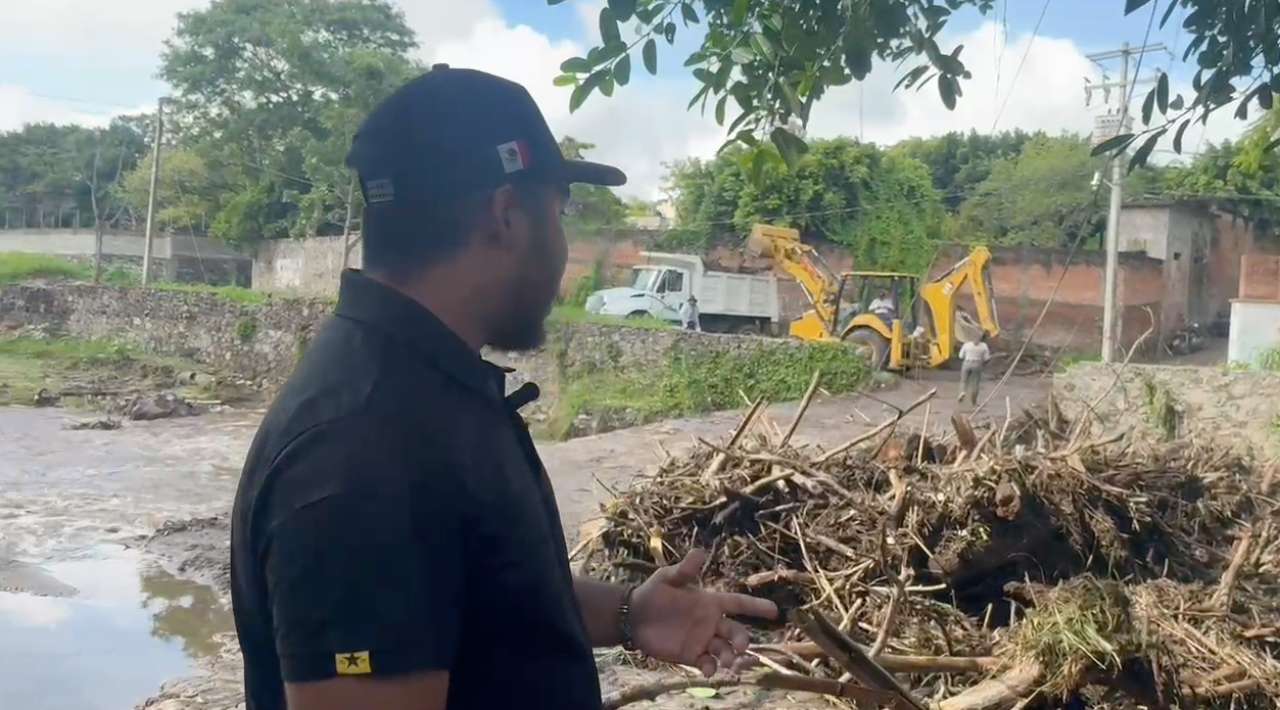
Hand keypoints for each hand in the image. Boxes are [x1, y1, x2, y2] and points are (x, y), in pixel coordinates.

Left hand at [631, 549, 778, 677]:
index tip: (774, 610)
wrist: (632, 617)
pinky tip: (709, 669)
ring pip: (725, 651)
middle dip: (742, 639)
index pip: (738, 603)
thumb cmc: (652, 593)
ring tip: (726, 662)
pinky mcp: (691, 656)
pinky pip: (708, 664)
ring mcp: (702, 640)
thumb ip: (685, 570)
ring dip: (729, 657)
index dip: (756, 606)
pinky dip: (711, 668)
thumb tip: (700, 552)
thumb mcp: (667, 578)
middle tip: (740, 647)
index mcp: (710, 602)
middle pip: (736, 632)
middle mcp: (710, 622)